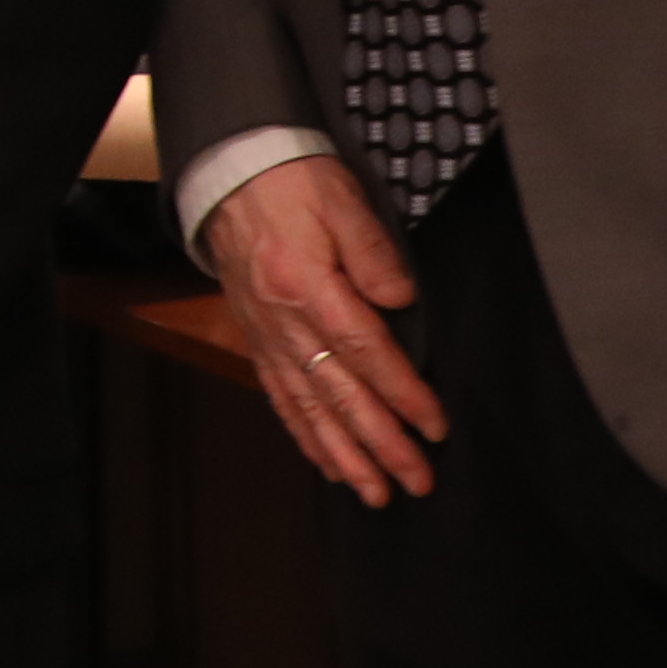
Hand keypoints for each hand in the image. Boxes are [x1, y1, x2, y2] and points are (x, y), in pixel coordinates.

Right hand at [205, 154, 443, 505]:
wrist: (232, 174)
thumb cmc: (294, 183)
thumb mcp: (342, 200)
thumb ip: (373, 251)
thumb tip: (402, 300)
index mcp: (308, 286)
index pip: (365, 352)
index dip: (402, 393)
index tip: (434, 427)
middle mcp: (285, 323)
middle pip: (339, 393)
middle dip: (380, 443)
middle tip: (416, 481)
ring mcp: (268, 337)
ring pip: (308, 407)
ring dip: (344, 454)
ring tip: (374, 493)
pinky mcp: (259, 341)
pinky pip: (282, 398)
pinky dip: (305, 435)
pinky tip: (328, 463)